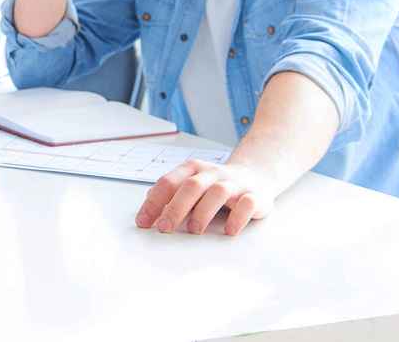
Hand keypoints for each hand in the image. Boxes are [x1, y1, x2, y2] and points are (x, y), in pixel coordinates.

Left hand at [136, 159, 276, 236]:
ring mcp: (234, 183)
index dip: (153, 202)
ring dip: (203, 212)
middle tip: (165, 228)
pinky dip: (237, 217)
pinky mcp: (255, 196)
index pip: (168, 182)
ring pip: (218, 192)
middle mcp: (212, 173)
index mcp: (192, 169)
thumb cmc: (214, 186)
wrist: (255, 176)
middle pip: (191, 186)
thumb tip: (146, 211)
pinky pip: (247, 204)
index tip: (143, 222)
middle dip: (175, 208)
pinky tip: (228, 231)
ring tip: (193, 230)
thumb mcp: (191, 185)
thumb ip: (170, 195)